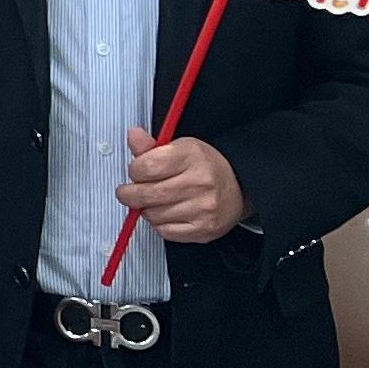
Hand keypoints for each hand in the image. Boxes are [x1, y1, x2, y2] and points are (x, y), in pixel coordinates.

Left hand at [116, 135, 247, 244]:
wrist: (239, 186)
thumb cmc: (206, 166)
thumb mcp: (181, 147)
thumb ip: (152, 147)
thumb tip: (133, 136)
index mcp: (192, 156)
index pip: (146, 166)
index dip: (134, 170)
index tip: (135, 172)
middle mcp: (199, 182)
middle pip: (146, 194)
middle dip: (129, 194)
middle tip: (129, 192)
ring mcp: (203, 208)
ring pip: (152, 215)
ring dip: (146, 209)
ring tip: (155, 201)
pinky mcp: (203, 229)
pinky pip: (164, 231)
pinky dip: (159, 224)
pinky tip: (166, 213)